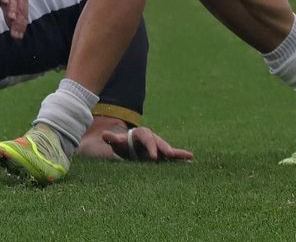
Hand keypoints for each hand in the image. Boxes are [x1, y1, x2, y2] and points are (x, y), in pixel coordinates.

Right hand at [0, 0, 27, 38]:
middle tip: (15, 33)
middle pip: (20, 7)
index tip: (18, 37)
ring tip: (12, 19)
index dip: (21, 25)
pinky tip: (4, 2)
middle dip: (18, 21)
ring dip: (13, 8)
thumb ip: (8, 10)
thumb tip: (11, 25)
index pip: (23, 13)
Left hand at [78, 120, 192, 162]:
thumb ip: (113, 139)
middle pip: (159, 142)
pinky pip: (172, 155)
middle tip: (169, 154)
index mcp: (141, 134)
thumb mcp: (117, 142)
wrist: (130, 146)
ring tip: (189, 156)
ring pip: (168, 148)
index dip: (150, 146)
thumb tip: (104, 135)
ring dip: (177, 152)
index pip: (146, 137)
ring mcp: (158, 146)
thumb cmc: (124, 145)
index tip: (153, 157)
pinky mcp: (163, 154)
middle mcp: (152, 139)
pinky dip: (180, 157)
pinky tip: (190, 161)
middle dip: (164, 148)